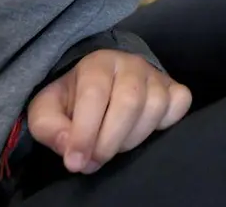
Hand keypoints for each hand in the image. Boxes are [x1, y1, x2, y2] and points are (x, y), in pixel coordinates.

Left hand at [26, 49, 192, 173]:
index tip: (76, 161)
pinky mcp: (175, 88)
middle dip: (109, 141)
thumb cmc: (72, 102)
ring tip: (114, 145)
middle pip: (129, 103)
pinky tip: (143, 130)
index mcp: (97, 64)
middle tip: (94, 160)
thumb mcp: (47, 111)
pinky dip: (164, 124)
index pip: (94, 95)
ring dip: (133, 138)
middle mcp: (131, 63)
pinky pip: (179, 105)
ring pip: (155, 107)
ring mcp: (156, 75)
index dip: (85, 132)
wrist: (99, 86)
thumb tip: (69, 147)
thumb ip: (49, 127)